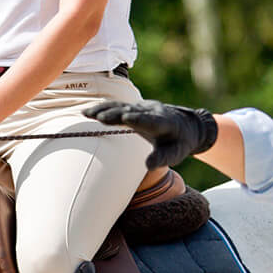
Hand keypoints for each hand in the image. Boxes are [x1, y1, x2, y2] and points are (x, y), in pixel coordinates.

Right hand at [86, 99, 217, 168]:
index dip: (138, 118)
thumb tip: (148, 166)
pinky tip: (88, 112)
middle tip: (99, 117)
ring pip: (121, 106)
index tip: (126, 117)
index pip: (150, 120)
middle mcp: (151, 111)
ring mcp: (141, 107)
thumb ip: (163, 158)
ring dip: (105, 109)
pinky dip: (103, 108)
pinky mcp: (134, 107)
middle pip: (131, 111)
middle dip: (116, 114)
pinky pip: (117, 106)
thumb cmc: (179, 143)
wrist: (185, 125)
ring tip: (88, 114)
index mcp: (164, 123)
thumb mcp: (176, 153)